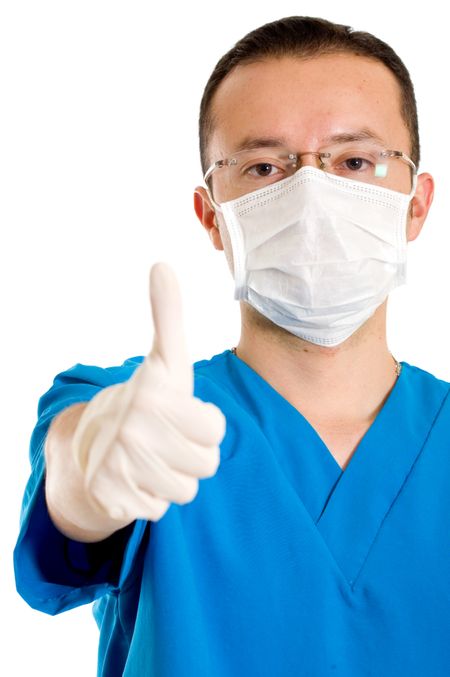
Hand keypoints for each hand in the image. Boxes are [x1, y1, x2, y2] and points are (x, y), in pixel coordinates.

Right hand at [73, 263, 225, 522]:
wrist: (92, 443)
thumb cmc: (146, 401)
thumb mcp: (165, 360)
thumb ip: (169, 315)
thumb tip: (161, 265)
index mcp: (154, 394)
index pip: (217, 430)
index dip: (205, 425)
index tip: (181, 414)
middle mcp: (133, 428)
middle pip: (206, 465)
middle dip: (192, 455)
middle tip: (167, 440)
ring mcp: (119, 463)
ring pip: (186, 491)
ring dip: (174, 479)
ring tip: (153, 459)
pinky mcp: (110, 496)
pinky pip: (160, 511)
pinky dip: (152, 499)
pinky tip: (137, 480)